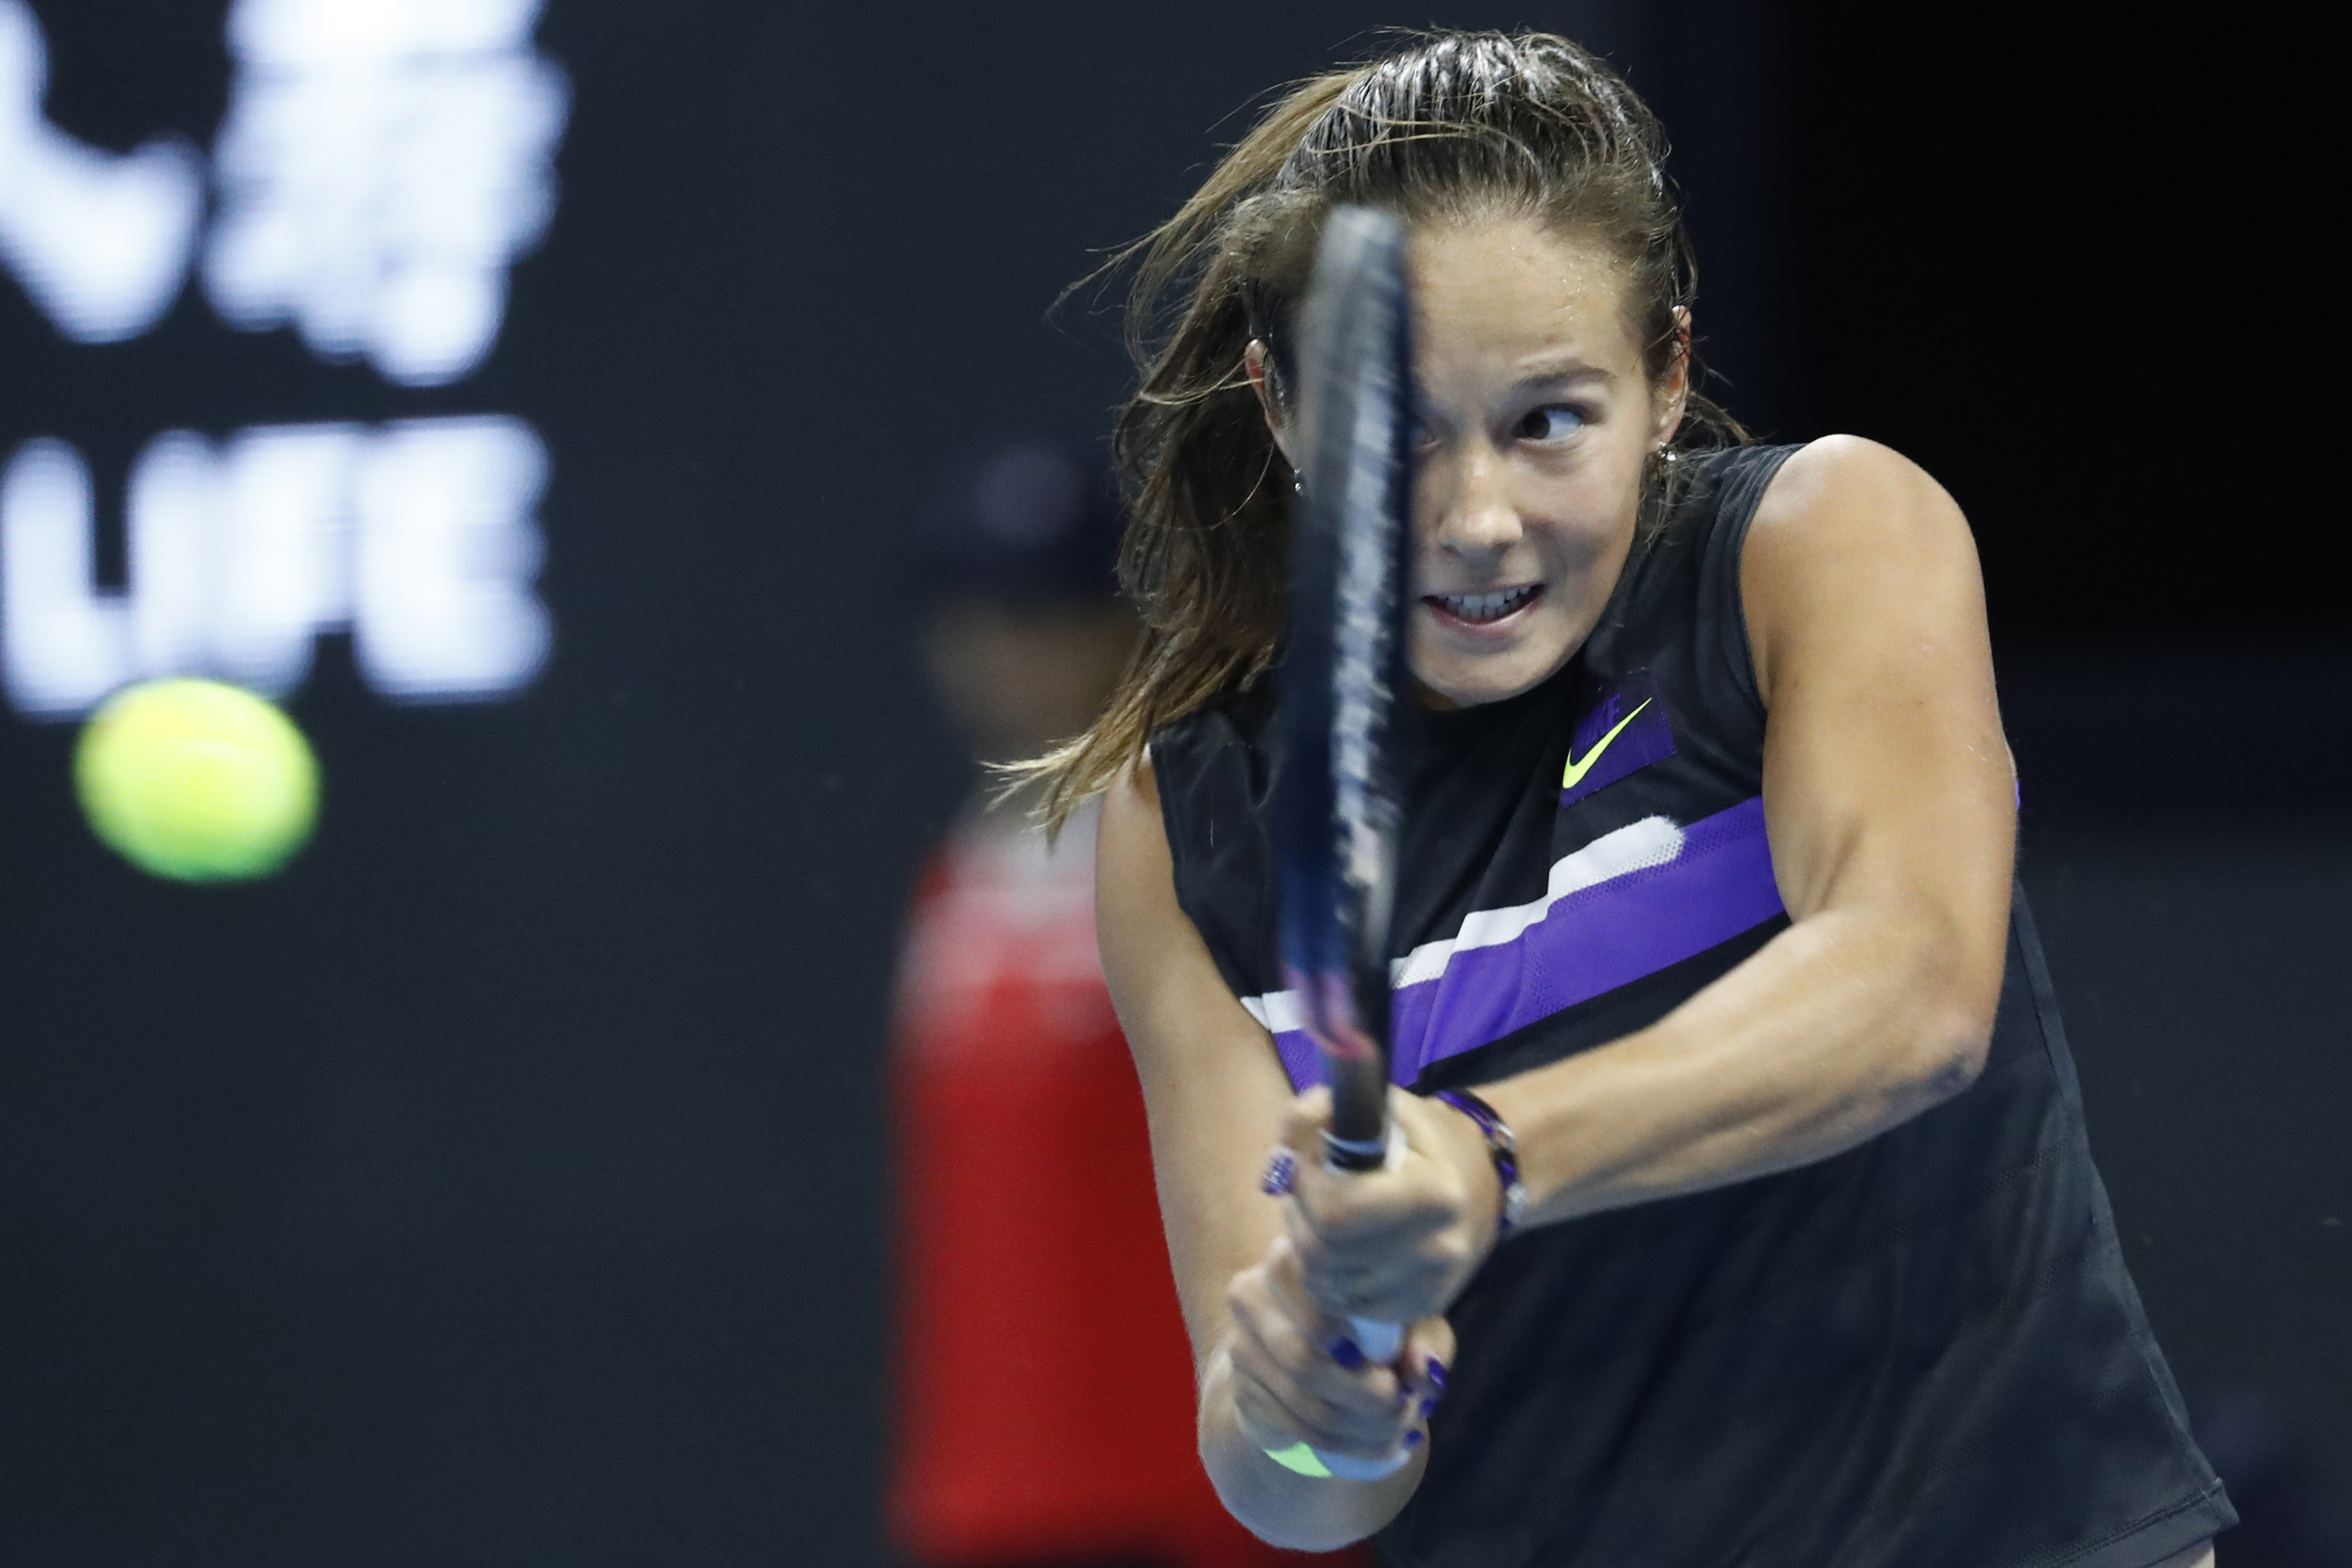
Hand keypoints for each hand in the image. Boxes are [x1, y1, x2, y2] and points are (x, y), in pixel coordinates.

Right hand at [1225, 1230, 1454, 1466]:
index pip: (1317, 1294)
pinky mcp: (1241, 1391)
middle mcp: (1253, 1291)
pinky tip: (1380, 1446)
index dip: (1360, 1336)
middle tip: (1405, 1406)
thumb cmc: (1373, 1329)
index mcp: (1293, 1254)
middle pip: (1306, 1358)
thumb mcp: (1410, 1325)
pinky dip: (1344, 1445)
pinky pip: (1295, 1428)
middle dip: (1368, 1395)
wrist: (1314, 1360)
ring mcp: (1241, 1344)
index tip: (1397, 1365)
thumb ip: (1424, 1342)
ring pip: (1305, 1401)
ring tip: (1400, 1431)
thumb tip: (1421, 1372)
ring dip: (1361, 1428)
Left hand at [1274, 1086, 1499, 1328]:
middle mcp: (1437, 1248)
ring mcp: (1429, 1286)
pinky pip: (1344, 1307)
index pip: (1335, 1211)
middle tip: (1308, 1195)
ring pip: (1326, 1284)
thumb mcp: (1378, 1107)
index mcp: (1433, 1193)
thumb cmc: (1419, 1139)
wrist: (1479, 1180)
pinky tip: (1344, 1249)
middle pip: (1323, 1253)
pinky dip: (1330, 1280)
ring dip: (1308, 1252)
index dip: (1303, 1186)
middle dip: (1300, 1219)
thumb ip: (1321, 1112)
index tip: (1301, 1165)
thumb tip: (1282, 1156)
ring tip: (1325, 1220)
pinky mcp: (1419, 1309)